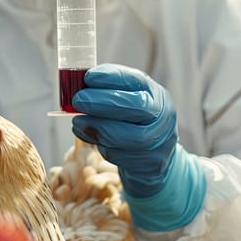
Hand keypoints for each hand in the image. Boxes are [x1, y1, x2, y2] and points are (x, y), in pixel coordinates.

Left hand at [72, 63, 205, 230]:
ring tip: (77, 121)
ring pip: (128, 136)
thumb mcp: (128, 100)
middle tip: (78, 100)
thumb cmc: (134, 121)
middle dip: (103, 102)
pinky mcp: (150, 164)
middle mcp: (163, 116)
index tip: (88, 77)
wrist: (154, 154)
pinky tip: (87, 135)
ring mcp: (159, 141)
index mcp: (156, 94)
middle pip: (136, 106)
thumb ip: (108, 91)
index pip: (135, 80)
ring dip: (98, 127)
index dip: (110, 77)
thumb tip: (78, 83)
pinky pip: (121, 155)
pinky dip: (100, 145)